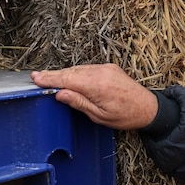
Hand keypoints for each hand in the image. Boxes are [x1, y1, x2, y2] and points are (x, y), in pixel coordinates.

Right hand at [30, 64, 158, 129]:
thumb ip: (79, 102)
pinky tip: (69, 78)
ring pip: (79, 69)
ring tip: (49, 78)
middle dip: (54, 75)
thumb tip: (60, 94)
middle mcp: (101, 73)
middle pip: (71, 72)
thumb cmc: (126, 116)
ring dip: (65, 74)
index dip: (50, 79)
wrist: (149, 108)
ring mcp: (106, 68)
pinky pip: (88, 68)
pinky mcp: (110, 68)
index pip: (67, 79)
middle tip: (37, 78)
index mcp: (97, 85)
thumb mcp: (99, 115)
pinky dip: (77, 72)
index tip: (36, 78)